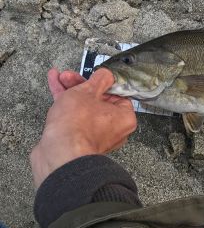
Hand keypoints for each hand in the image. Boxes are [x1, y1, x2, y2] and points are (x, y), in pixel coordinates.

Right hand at [30, 68, 136, 187]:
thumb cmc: (78, 125)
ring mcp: (96, 135)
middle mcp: (114, 129)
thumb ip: (98, 80)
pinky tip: (55, 85)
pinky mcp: (79, 139)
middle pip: (98, 100)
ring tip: (58, 77)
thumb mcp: (88, 92)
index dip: (103, 83)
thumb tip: (106, 74)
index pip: (118, 95)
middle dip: (81, 85)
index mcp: (125, 118)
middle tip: (69, 76)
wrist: (59, 152)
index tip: (92, 76)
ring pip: (84, 107)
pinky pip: (75, 117)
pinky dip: (65, 103)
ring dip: (70, 90)